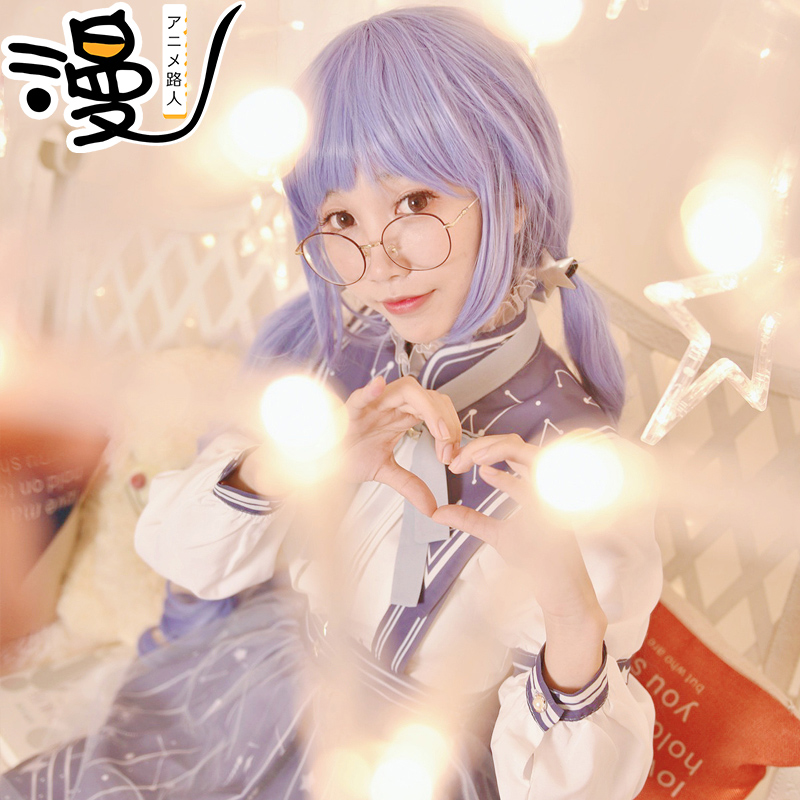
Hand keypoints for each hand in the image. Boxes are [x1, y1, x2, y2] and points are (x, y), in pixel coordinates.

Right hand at [342, 375, 461, 515]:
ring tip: (437, 430)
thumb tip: (431, 507)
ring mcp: (372, 405)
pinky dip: (370, 390)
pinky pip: (361, 397)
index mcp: (402, 415)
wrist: (321, 461)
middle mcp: (391, 405)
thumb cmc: (348, 454)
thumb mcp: (386, 471)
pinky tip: (379, 385)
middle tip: (448, 448)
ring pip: (407, 391)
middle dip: (446, 421)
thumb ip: (410, 485)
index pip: (437, 408)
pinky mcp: (349, 411)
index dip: (451, 427)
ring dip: (429, 409)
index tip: (453, 454)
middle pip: (429, 397)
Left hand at [432, 433, 606, 689]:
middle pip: (516, 444)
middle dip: (484, 444)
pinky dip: (508, 471)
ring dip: (494, 450)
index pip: (509, 451)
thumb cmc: (538, 562)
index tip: (455, 463)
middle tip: (457, 458)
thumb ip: (469, 520)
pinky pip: (534, 479)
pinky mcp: (554, 508)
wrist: (561, 591)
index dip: (480, 449)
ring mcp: (552, 493)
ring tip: (469, 458)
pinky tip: (485, 473)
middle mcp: (545, 484)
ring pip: (525, 452)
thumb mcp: (496, 534)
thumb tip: (438, 512)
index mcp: (535, 485)